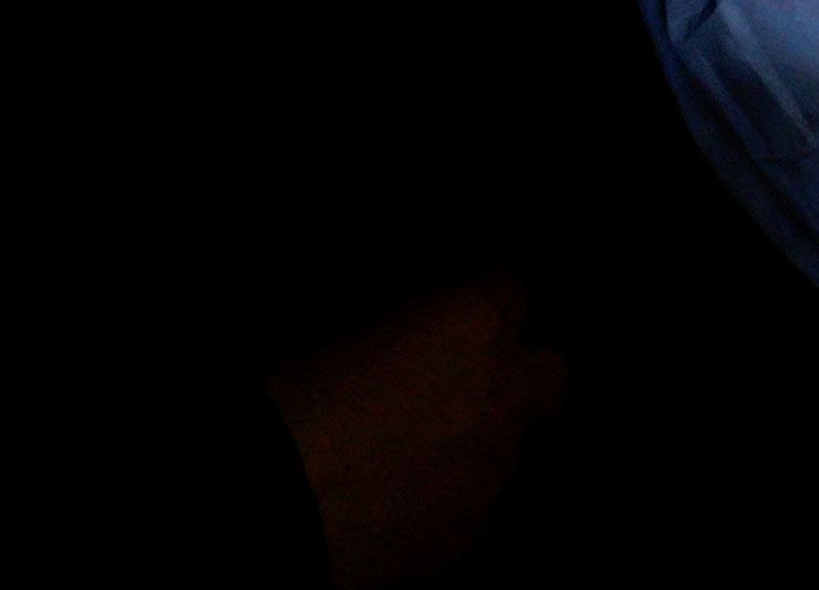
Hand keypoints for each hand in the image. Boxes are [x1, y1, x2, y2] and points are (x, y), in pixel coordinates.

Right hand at [266, 272, 569, 589]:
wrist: (271, 512)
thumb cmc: (291, 410)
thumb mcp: (346, 336)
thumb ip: (410, 328)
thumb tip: (421, 335)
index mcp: (472, 329)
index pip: (509, 291)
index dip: (481, 301)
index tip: (456, 316)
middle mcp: (501, 394)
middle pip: (547, 372)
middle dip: (517, 371)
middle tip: (467, 381)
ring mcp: (492, 466)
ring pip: (514, 439)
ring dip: (483, 434)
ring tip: (419, 447)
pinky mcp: (469, 528)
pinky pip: (480, 499)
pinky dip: (455, 491)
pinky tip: (406, 495)